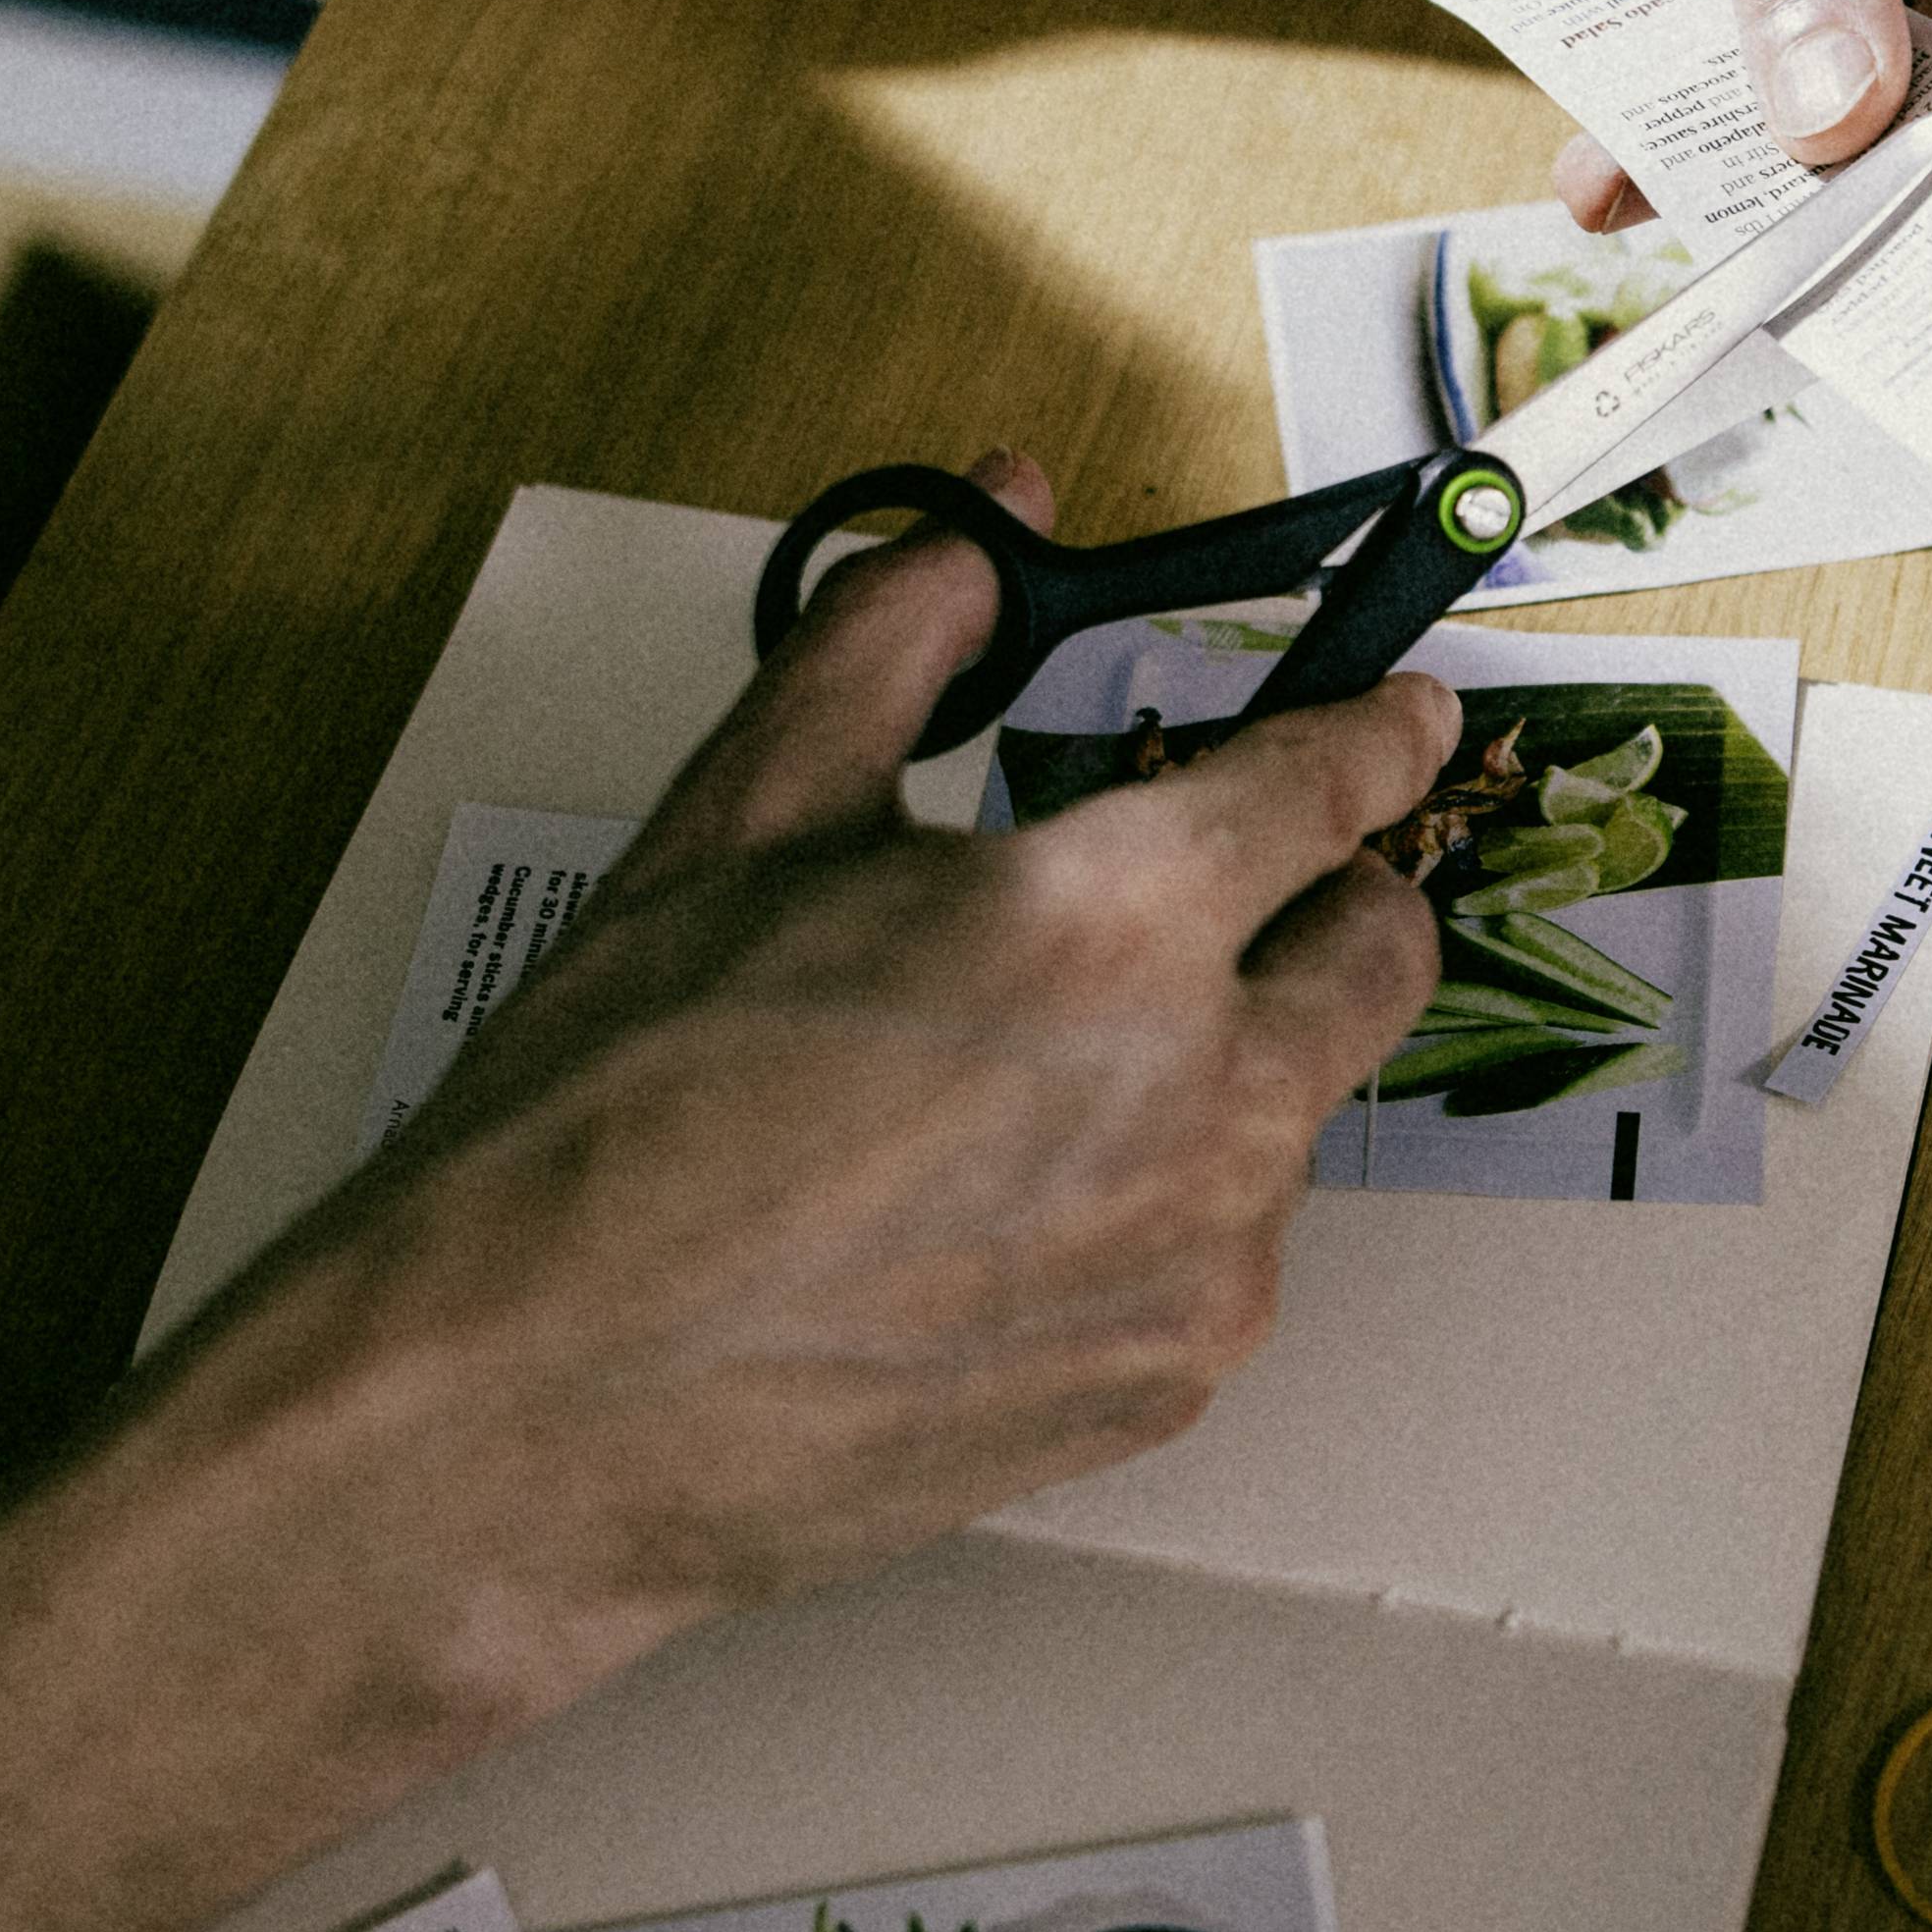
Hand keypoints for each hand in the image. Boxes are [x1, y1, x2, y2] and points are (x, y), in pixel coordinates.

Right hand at [127, 467, 1458, 1705]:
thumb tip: (982, 526)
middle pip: (1378, 957)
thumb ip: (889, 641)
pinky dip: (1154, 1211)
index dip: (1376, 736)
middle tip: (1239, 888)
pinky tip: (996, 1213)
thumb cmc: (615, 1119)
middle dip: (1335, 899)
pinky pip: (1220, 1256)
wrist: (534, 1405)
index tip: (1398, 721)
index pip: (1330, 789)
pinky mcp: (1166, 1383)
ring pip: (1292, 1115)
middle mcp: (1203, 1093)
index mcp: (1113, 919)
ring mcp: (1202, 1259)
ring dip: (1219, 1065)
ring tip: (1034, 1081)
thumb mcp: (739, 822)